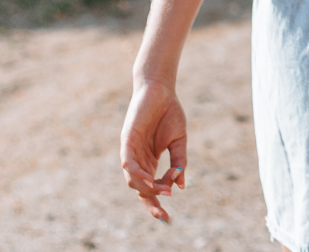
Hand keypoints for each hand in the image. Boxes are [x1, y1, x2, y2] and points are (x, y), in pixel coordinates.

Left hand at [120, 79, 187, 222]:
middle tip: (165, 212)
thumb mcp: (179, 142)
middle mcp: (138, 159)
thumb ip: (179, 163)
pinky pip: (128, 161)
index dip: (156, 204)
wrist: (161, 90)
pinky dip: (137, 173)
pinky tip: (149, 179)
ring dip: (147, 188)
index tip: (167, 218)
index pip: (150, 189)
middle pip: (140, 188)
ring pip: (132, 179)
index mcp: (150, 161)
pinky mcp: (127, 139)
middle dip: (151, 202)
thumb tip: (181, 185)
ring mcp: (131, 150)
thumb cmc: (169, 113)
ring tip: (163, 191)